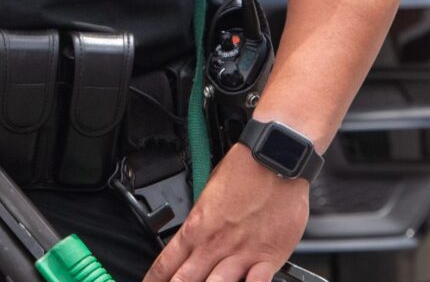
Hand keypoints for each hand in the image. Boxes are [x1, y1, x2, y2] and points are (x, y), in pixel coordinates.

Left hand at [141, 147, 309, 281]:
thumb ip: (201, 222)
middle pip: (185, 280)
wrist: (274, 159)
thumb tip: (192, 238)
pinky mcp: (268, 257)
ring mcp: (241, 253)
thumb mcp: (209, 194)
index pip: (166, 263)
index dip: (154, 280)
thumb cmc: (244, 171)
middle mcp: (215, 243)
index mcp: (196, 227)